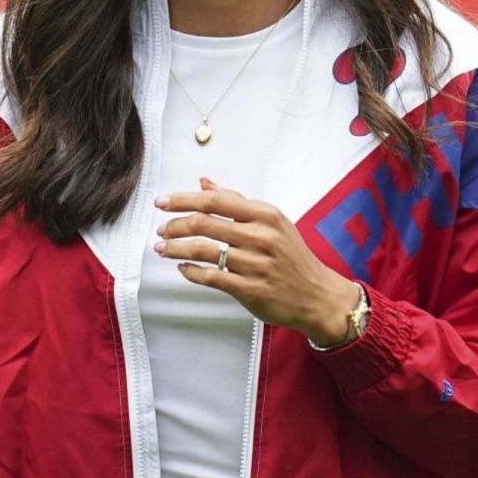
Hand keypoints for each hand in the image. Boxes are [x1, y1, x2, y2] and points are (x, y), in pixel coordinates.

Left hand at [154, 177, 360, 343]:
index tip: (163, 202)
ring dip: (176, 248)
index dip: (183, 199)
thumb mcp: (272, 222)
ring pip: (203, 251)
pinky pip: (211, 277)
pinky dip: (191, 271)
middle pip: (204, 223)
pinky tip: (183, 268)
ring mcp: (256, 264)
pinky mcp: (251, 289)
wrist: (316, 295)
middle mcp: (261, 237)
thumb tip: (205, 183)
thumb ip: (237, 202)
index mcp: (266, 215)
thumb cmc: (291, 256)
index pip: (216, 201)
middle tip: (161, 229)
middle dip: (174, 225)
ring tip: (162, 248)